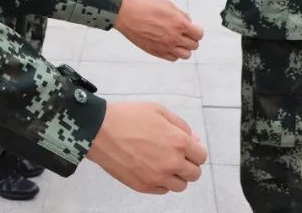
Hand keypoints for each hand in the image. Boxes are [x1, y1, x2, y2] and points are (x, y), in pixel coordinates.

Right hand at [87, 101, 206, 192]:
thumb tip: (194, 140)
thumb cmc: (127, 117)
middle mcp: (172, 162)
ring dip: (176, 176)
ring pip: (180, 186)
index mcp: (179, 142)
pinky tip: (151, 169)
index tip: (186, 148)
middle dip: (188, 164)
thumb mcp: (158, 110)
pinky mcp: (143, 186)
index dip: (195, 151)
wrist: (100, 130)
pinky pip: (162, 190)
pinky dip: (161, 182)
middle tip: (175, 156)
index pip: (201, 156)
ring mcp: (158, 177)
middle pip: (194, 174)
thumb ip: (180, 125)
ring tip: (162, 164)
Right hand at [114, 0, 202, 61]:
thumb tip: (189, 22)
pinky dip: (174, 53)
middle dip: (191, 39)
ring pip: (186, 55)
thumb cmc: (146, 7)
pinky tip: (169, 45)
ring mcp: (166, 46)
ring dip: (184, 48)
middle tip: (184, 34)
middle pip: (194, 45)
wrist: (128, 15)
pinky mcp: (157, 52)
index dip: (197, 30)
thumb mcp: (167, 5)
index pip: (199, 34)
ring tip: (177, 41)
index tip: (192, 28)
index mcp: (179, 24)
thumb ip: (181, 14)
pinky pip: (173, 58)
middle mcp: (174, 37)